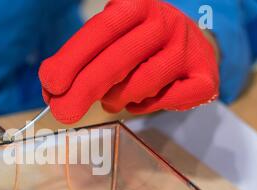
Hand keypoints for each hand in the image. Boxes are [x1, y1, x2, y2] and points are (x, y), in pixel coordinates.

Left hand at [39, 0, 219, 123]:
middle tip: (63, 112)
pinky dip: (145, 107)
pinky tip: (142, 99)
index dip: (72, 58)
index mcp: (136, 6)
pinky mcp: (205, 77)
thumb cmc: (140, 45)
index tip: (51, 84)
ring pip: (141, 84)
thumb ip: (82, 61)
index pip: (100, 31)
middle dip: (85, 89)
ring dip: (118, 99)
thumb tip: (52, 92)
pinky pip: (165, 102)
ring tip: (114, 98)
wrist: (191, 46)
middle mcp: (165, 21)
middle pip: (118, 59)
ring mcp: (188, 49)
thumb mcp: (111, 40)